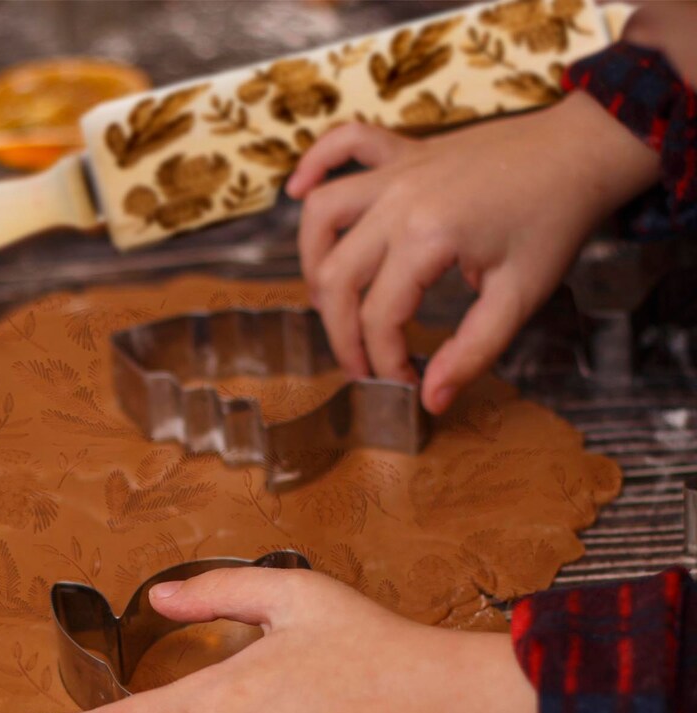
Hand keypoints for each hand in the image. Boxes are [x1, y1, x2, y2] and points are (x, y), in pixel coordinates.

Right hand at [286, 92, 660, 412]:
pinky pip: (344, 144)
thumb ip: (473, 352)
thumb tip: (432, 398)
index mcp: (427, 237)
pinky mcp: (403, 151)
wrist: (583, 150)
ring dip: (313, 262)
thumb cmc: (555, 221)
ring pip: (322, 215)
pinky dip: (315, 163)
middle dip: (340, 333)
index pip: (379, 317)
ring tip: (331, 302)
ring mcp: (397, 170)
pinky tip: (298, 192)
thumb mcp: (520, 297)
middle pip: (337, 277)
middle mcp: (398, 200)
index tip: (405, 384)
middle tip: (362, 365)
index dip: (384, 361)